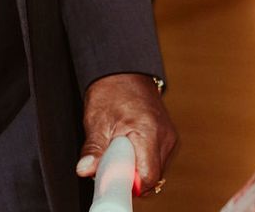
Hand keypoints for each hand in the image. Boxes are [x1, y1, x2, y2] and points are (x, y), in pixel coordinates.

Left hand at [76, 73, 176, 193]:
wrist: (124, 72)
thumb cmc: (110, 93)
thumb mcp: (96, 121)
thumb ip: (93, 149)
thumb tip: (85, 170)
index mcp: (148, 131)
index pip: (148, 176)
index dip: (129, 183)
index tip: (113, 176)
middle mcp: (165, 137)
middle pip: (153, 177)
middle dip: (131, 176)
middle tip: (111, 161)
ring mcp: (169, 138)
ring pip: (155, 170)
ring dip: (136, 168)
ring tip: (119, 150)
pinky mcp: (168, 138)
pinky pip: (156, 160)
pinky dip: (142, 160)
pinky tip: (129, 148)